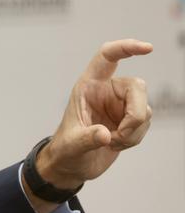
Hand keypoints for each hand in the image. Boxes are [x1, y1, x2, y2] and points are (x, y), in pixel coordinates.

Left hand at [31, 39, 152, 201]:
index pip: (107, 57)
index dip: (125, 48)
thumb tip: (105, 135)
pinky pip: (145, 123)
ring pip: (144, 108)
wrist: (71, 164)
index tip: (147, 48)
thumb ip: (87, 139)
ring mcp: (120, 104)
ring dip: (133, 131)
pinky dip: (135, 138)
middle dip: (135, 114)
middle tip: (120, 135)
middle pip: (137, 87)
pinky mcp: (129, 119)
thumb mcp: (71, 145)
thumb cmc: (66, 149)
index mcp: (88, 86)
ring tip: (111, 142)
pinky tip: (116, 144)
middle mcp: (106, 91)